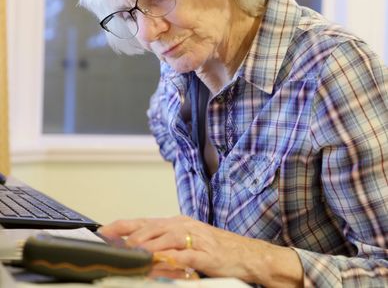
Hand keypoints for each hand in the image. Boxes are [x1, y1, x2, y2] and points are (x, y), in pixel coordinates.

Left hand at [99, 215, 302, 285]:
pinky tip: (160, 262)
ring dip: (148, 245)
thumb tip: (137, 246)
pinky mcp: (206, 254)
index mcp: (176, 222)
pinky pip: (186, 256)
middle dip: (130, 236)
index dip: (123, 225)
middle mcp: (184, 226)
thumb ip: (163, 241)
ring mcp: (196, 239)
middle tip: (112, 244)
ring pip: (167, 239)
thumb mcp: (185, 239)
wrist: (245, 253)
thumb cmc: (214, 245)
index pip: (144, 221)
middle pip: (152, 228)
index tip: (105, 231)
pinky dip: (172, 259)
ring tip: (131, 251)